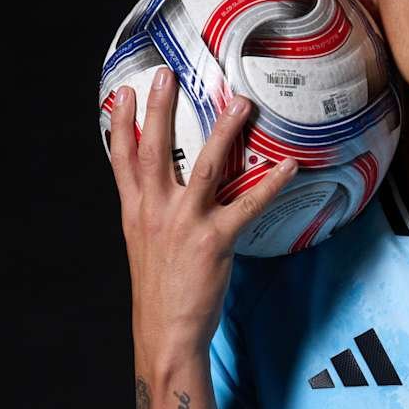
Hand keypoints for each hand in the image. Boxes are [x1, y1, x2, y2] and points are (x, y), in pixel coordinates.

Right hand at [106, 65, 298, 358]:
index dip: (120, 124)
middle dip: (160, 110)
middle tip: (165, 74)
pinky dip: (271, 184)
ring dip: (225, 132)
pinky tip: (288, 166)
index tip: (121, 92)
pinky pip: (249, 205)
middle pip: (154, 150)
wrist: (166, 334)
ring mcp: (184, 224)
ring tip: (241, 104)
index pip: (122, 160)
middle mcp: (155, 212)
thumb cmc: (161, 291)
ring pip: (206, 167)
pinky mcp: (214, 241)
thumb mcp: (144, 245)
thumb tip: (167, 190)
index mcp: (136, 212)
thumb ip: (153, 213)